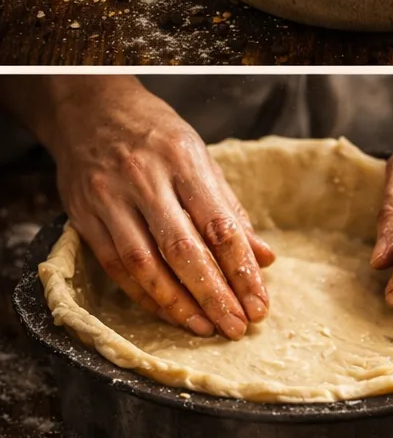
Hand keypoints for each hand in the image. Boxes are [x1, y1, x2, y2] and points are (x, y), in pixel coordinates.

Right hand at [23, 77, 274, 337]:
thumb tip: (263, 257)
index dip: (241, 270)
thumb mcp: (199, 156)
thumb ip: (229, 208)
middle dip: (213, 295)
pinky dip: (144, 295)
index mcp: (183, 161)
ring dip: (177, 304)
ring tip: (205, 327)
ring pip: (145, 265)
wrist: (89, 110)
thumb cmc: (154, 133)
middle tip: (236, 326)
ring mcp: (110, 199)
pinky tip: (167, 312)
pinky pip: (115, 267)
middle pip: (183, 250)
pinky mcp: (84, 217)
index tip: (258, 302)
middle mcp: (145, 180)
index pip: (219, 226)